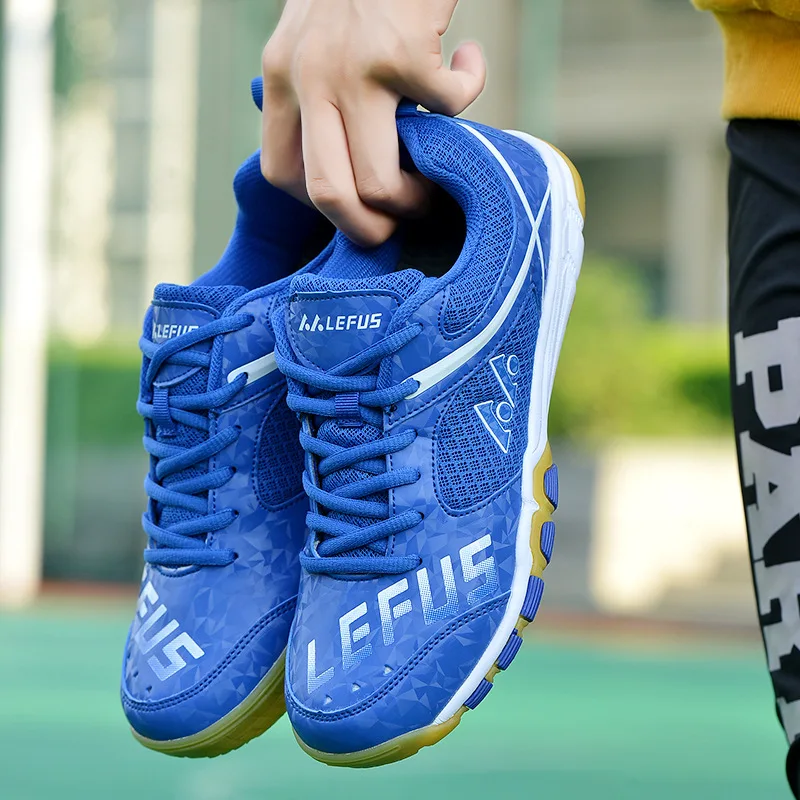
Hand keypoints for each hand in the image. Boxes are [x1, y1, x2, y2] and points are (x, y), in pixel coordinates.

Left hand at [260, 0, 484, 245]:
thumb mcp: (309, 38)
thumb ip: (312, 94)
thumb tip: (339, 159)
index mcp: (279, 76)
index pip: (281, 174)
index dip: (322, 205)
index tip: (355, 202)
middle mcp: (309, 76)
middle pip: (328, 193)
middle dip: (369, 230)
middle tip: (398, 225)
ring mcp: (355, 67)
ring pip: (381, 182)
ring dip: (418, 199)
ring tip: (436, 180)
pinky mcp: (405, 52)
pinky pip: (449, 108)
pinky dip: (471, 91)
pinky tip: (470, 64)